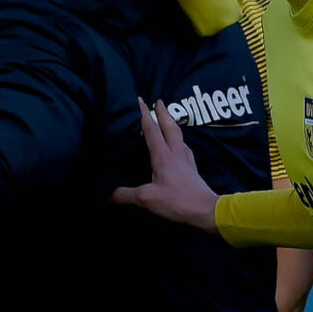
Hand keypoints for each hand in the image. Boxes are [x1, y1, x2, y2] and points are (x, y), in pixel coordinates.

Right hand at [111, 101, 220, 229]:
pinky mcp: (193, 170)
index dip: (145, 115)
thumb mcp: (147, 199)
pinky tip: (180, 147)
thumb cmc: (177, 201)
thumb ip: (126, 195)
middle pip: (170, 128)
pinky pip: (185, 149)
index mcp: (163, 156)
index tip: (140, 100)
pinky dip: (180, 142)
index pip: (152, 130)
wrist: (205, 211)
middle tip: (159, 100)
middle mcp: (176, 154)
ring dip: (173, 125)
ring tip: (168, 120)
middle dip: (163, 113)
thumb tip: (107, 195)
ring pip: (179, 137)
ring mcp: (186, 161)